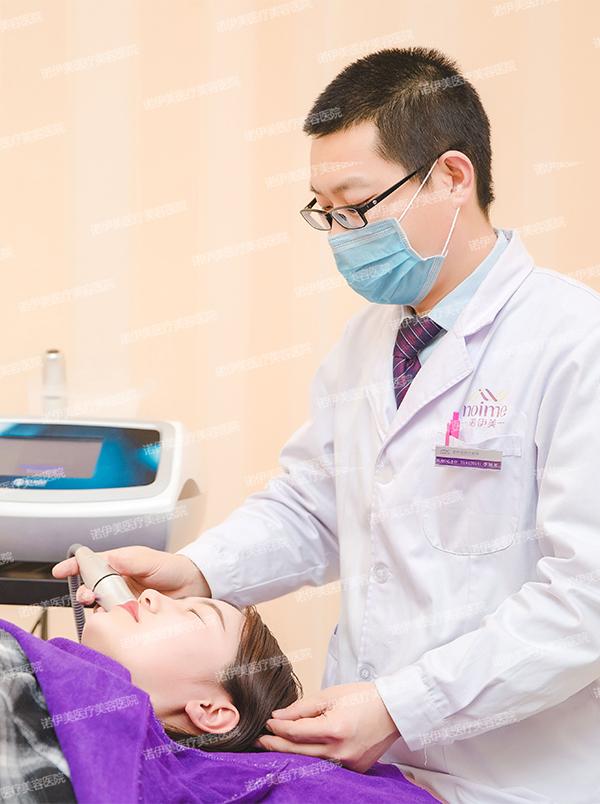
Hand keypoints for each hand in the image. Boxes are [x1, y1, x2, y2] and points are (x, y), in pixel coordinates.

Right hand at [51, 546, 210, 605]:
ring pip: (100, 604)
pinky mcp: (131, 616)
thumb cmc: (174, 569)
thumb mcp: (152, 560)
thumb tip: (110, 558)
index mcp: (121, 564)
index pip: (93, 563)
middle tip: (85, 596)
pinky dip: (109, 621)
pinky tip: (111, 622)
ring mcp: (123, 599)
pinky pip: (114, 619)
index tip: (61, 570)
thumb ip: (131, 560)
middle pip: (92, 586)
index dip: (75, 566)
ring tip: (97, 608)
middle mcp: (119, 582)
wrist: (196, 587)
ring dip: (95, 607)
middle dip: (84, 590)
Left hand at [255, 682, 399, 772]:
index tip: (267, 722)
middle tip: (260, 740)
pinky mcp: (354, 769)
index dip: (279, 727)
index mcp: (335, 729)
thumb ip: (302, 707)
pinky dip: (311, 758)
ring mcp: (348, 764)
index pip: (296, 732)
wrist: (394, 710)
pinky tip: (300, 752)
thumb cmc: (364, 697)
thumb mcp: (331, 695)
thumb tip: (279, 715)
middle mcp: (340, 751)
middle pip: (299, 752)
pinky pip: (326, 765)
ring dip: (291, 754)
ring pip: (310, 762)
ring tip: (274, 746)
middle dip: (276, 745)